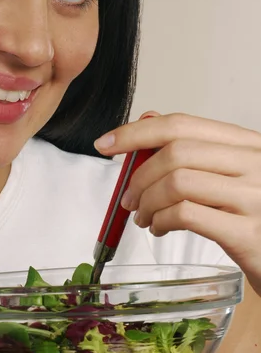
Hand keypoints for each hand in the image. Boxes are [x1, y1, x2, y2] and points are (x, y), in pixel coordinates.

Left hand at [95, 112, 260, 295]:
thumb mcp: (229, 177)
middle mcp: (255, 163)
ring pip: (177, 182)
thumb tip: (148, 120)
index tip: (106, 143)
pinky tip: (160, 228)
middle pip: (176, 153)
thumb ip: (193, 150)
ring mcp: (254, 197)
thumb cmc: (253, 216)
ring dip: (147, 202)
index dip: (137, 132)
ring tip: (144, 217)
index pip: (182, 124)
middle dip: (139, 176)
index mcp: (247, 144)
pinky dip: (161, 220)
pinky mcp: (247, 232)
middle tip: (129, 200)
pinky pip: (186, 214)